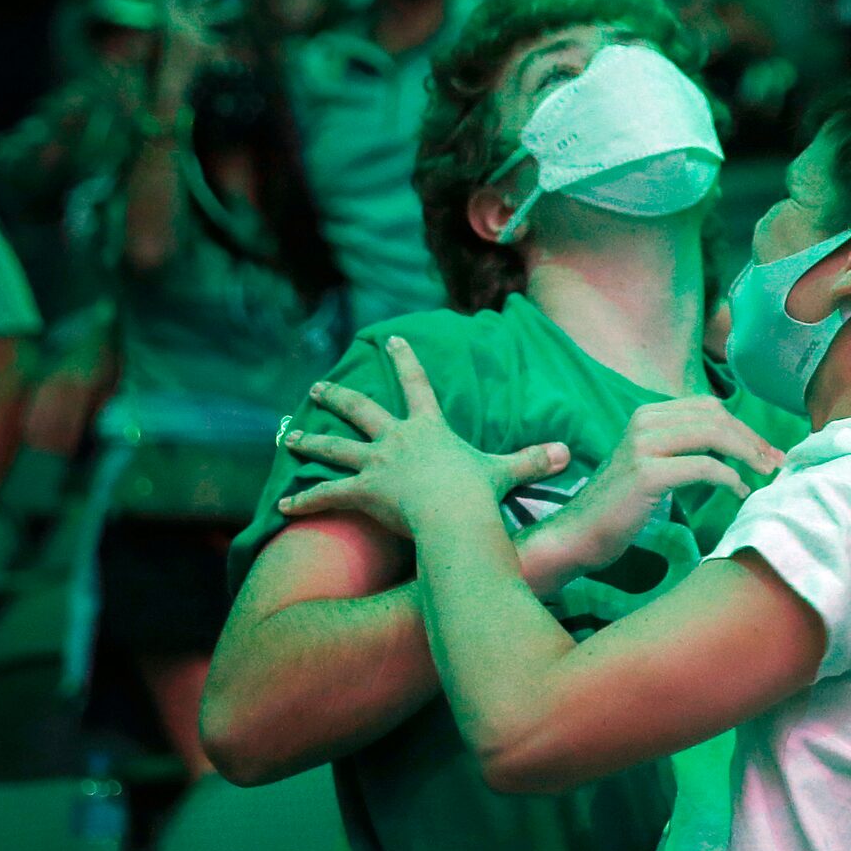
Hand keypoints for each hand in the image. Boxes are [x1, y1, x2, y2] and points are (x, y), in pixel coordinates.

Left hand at [276, 338, 570, 535]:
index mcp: (428, 428)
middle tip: (318, 387)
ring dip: (310, 441)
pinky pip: (326, 494)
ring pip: (334, 448)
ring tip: (290, 435)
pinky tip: (282, 506)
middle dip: (338, 396)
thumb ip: (533, 461)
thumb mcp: (506, 472)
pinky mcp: (361, 491)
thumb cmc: (476, 492)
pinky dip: (303, 500)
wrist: (452, 512)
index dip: (403, 359)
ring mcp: (375, 464)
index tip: (390, 339)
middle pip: (360, 409)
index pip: (416, 384)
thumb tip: (568, 452)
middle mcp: (395, 439)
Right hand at [524, 394, 788, 581]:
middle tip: (775, 463)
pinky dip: (729, 478)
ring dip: (747, 455)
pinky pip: (703, 467)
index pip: (709, 408)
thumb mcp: (653, 464)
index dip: (743, 427)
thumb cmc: (621, 505)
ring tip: (764, 474)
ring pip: (713, 436)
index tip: (767, 451)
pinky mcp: (646, 473)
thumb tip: (737, 445)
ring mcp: (643, 445)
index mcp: (648, 414)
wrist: (579, 534)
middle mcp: (644, 421)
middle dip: (752, 440)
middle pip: (716, 419)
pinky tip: (739, 492)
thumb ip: (685, 447)